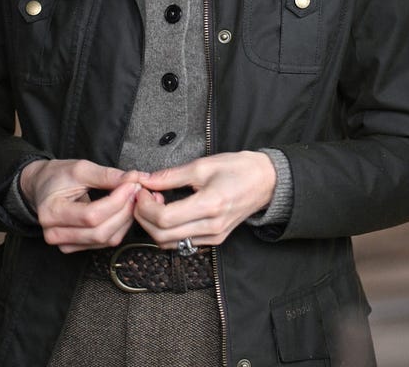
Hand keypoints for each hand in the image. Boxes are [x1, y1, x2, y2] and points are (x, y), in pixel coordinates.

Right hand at [18, 158, 142, 253]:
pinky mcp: (76, 247)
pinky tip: (125, 210)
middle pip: (100, 232)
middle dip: (125, 210)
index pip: (91, 215)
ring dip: (126, 219)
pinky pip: (105, 242)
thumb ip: (107, 175)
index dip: (117, 200)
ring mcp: (65, 244)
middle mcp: (55, 234)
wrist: (43, 187)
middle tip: (136, 190)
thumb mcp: (80, 169)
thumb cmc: (59, 176)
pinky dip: (120, 226)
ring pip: (106, 240)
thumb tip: (133, 179)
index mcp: (51, 212)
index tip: (132, 184)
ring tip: (132, 198)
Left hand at [132, 151, 276, 249]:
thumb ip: (171, 175)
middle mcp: (212, 227)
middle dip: (144, 217)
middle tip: (144, 197)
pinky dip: (167, 232)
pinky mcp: (214, 240)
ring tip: (157, 204)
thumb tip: (145, 180)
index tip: (141, 191)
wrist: (267, 182)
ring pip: (168, 244)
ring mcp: (214, 237)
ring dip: (154, 227)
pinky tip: (169, 214)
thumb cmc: (239, 169)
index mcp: (210, 205)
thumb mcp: (204, 165)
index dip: (145, 207)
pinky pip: (181, 243)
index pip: (164, 218)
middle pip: (161, 235)